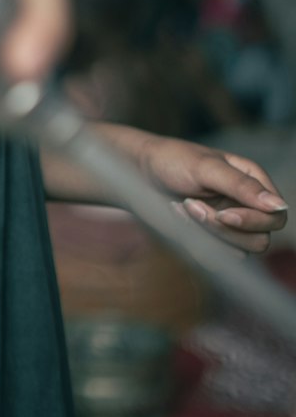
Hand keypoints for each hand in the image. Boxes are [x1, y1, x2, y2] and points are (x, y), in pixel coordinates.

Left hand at [129, 129, 287, 254]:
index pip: (275, 216)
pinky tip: (177, 215)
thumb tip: (278, 206)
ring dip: (208, 233)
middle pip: (260, 239)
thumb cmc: (171, 160)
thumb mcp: (205, 168)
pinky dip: (194, 240)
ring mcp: (230, 224)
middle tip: (193, 205)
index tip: (224, 214)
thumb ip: (241, 186)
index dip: (254, 221)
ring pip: (239, 251)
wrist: (138, 172)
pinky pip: (216, 256)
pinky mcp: (212, 238)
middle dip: (224, 228)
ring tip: (183, 206)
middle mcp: (246, 204)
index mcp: (252, 181)